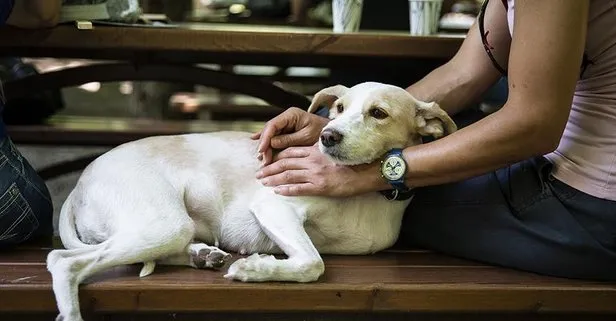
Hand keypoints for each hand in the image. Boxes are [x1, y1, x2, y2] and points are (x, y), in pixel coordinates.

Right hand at [251, 107, 328, 165]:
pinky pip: (274, 136)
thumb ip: (289, 139)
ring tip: (262, 159)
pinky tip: (258, 146)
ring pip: (271, 135)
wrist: (331, 133)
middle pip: (270, 131)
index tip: (262, 150)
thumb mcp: (306, 137)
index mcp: (291, 115)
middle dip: (265, 145)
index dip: (265, 138)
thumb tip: (272, 143)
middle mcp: (286, 118)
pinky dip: (267, 142)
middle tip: (264, 160)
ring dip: (266, 147)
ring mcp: (286, 124)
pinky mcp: (287, 131)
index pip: (273, 125)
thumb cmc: (321, 133)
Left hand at [256, 144, 383, 196]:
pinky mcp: (320, 187)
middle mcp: (312, 161)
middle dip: (269, 168)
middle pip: (284, 163)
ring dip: (273, 178)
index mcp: (315, 151)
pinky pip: (299, 189)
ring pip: (288, 175)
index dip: (276, 155)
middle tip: (258, 174)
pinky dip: (286, 190)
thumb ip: (319, 152)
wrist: (367, 171)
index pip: (290, 151)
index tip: (267, 160)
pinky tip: (277, 191)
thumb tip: (308, 153)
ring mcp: (315, 174)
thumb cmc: (352, 161)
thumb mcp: (333, 152)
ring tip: (262, 182)